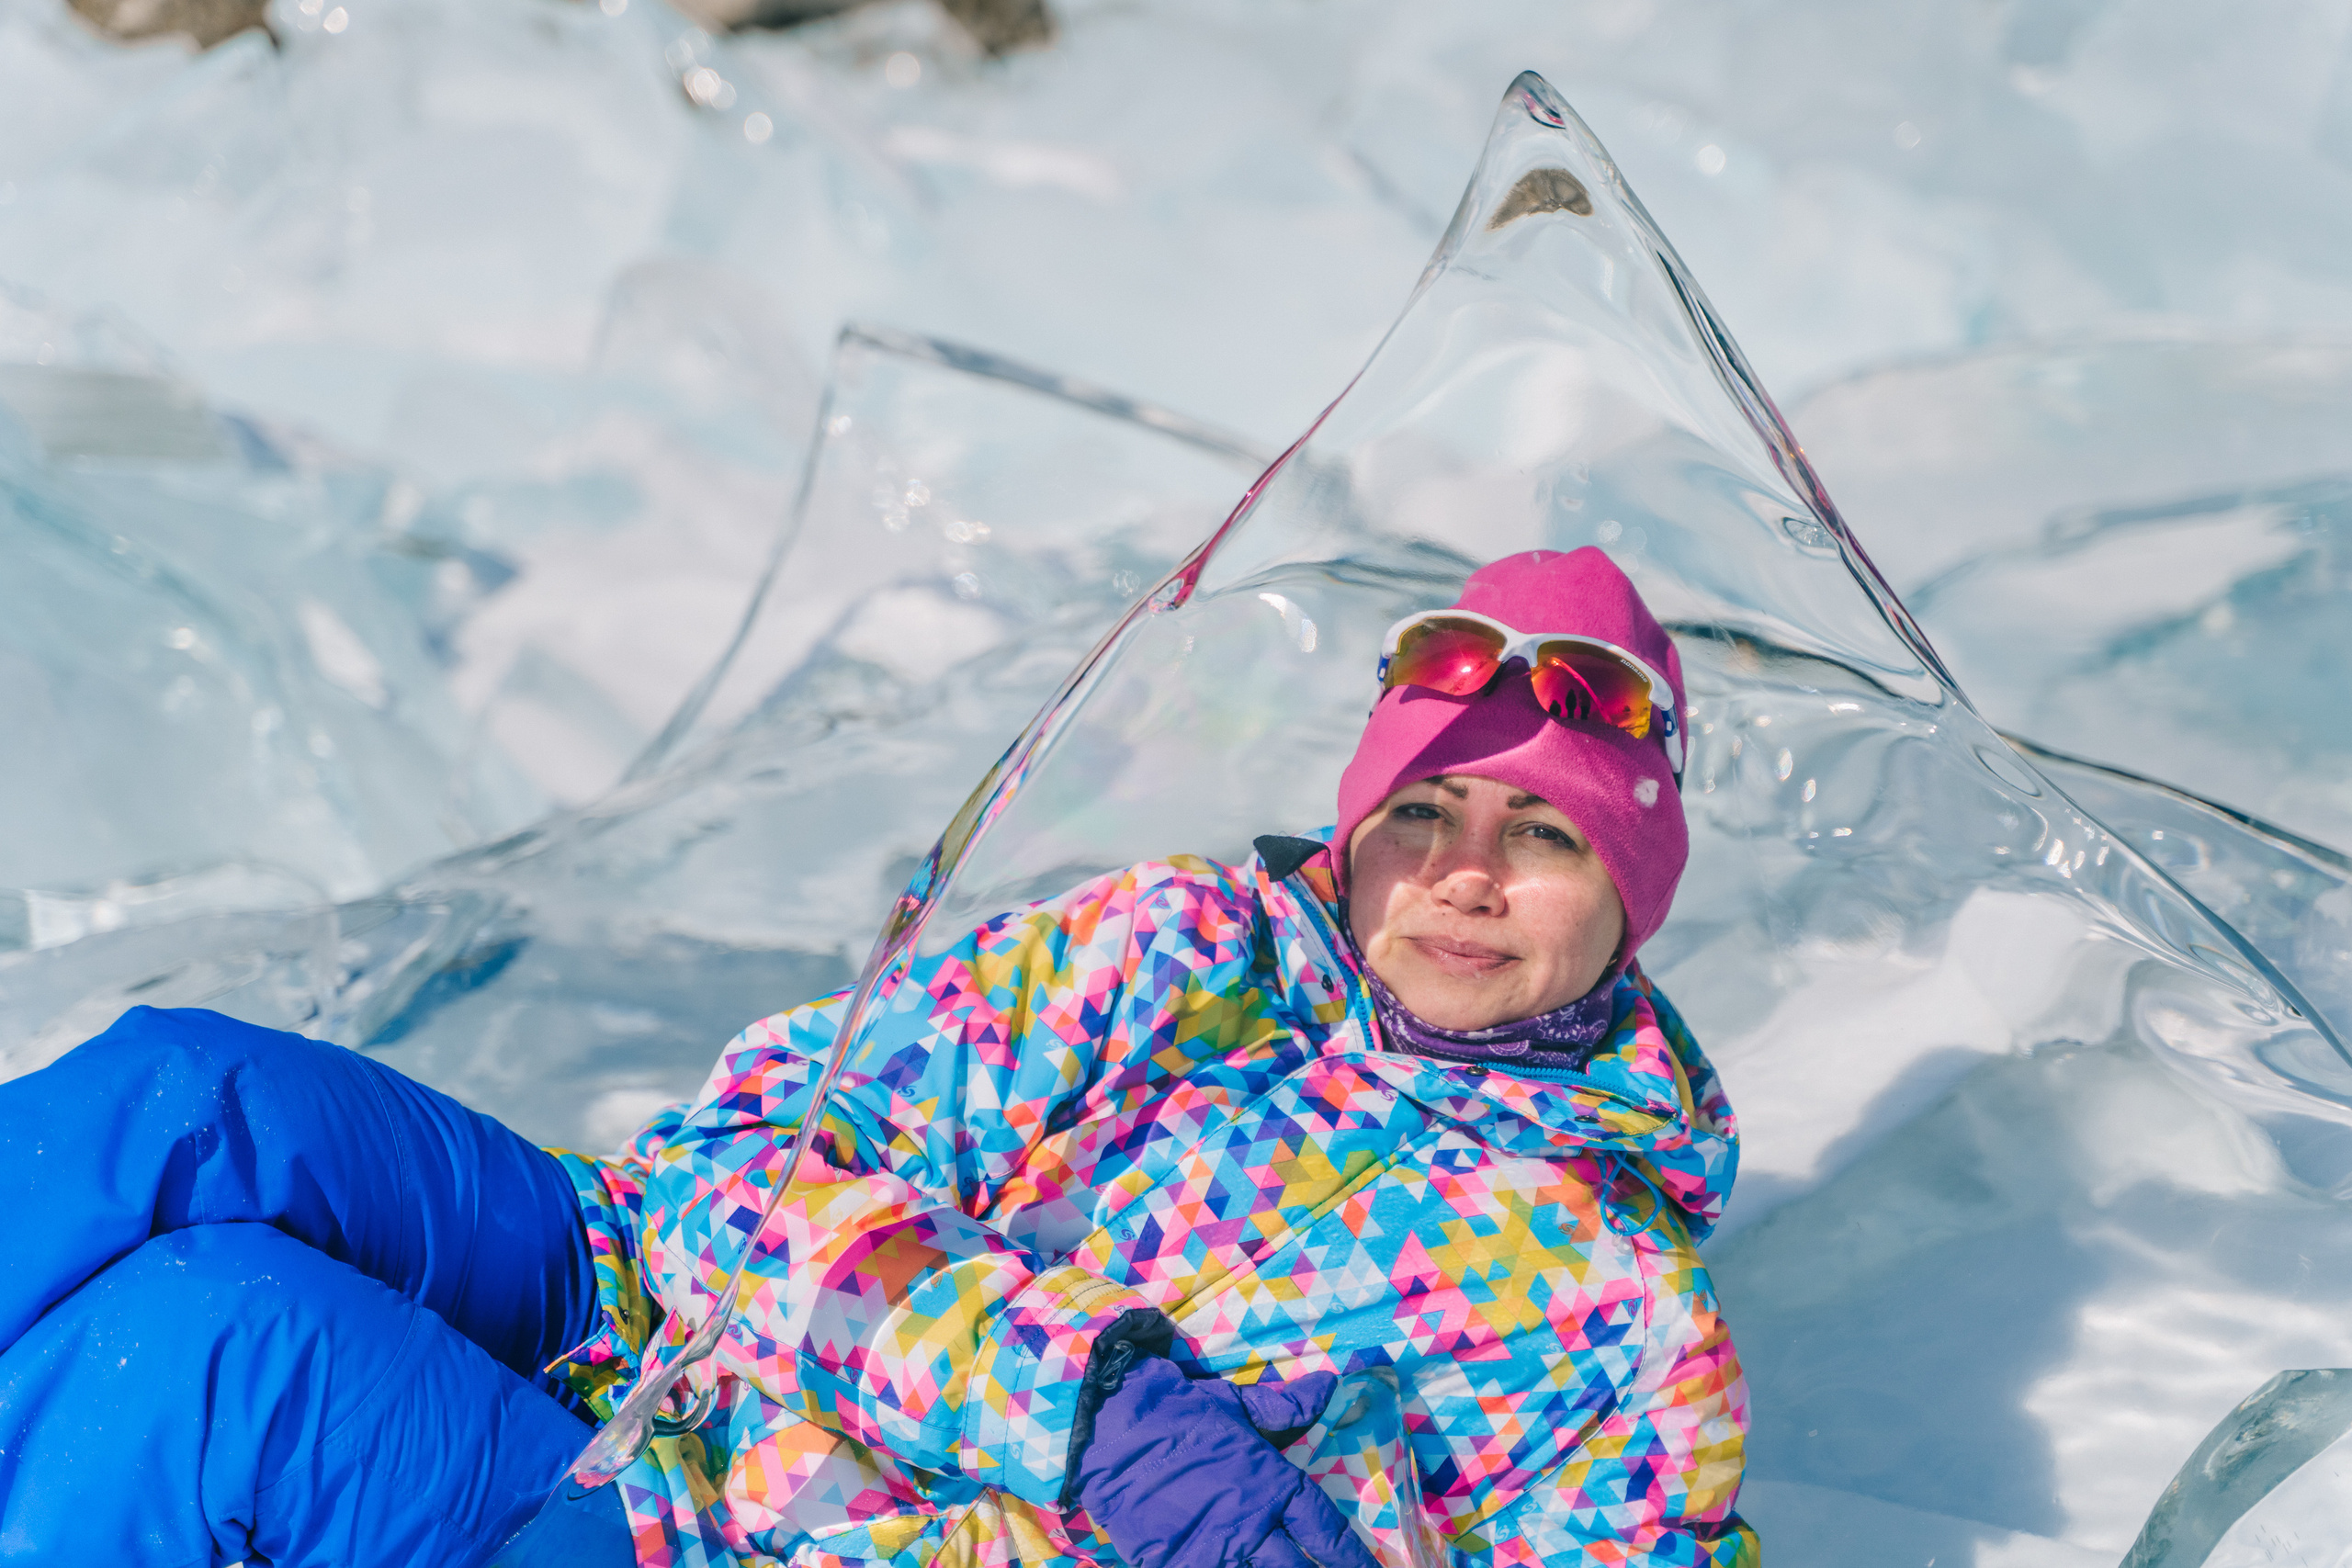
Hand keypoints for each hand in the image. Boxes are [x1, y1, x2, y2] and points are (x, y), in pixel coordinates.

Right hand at [1074, 1358, 1379, 1567]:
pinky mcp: (1174, 1566)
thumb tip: (1330, 1387)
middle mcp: (1249, 1526)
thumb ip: (1286, 1407)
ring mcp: (1211, 1553)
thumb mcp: (1236, 1405)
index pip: (1325, 1531)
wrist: (1112, 1431)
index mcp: (1270, 1486)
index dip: (1351, 1556)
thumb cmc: (1178, 1414)